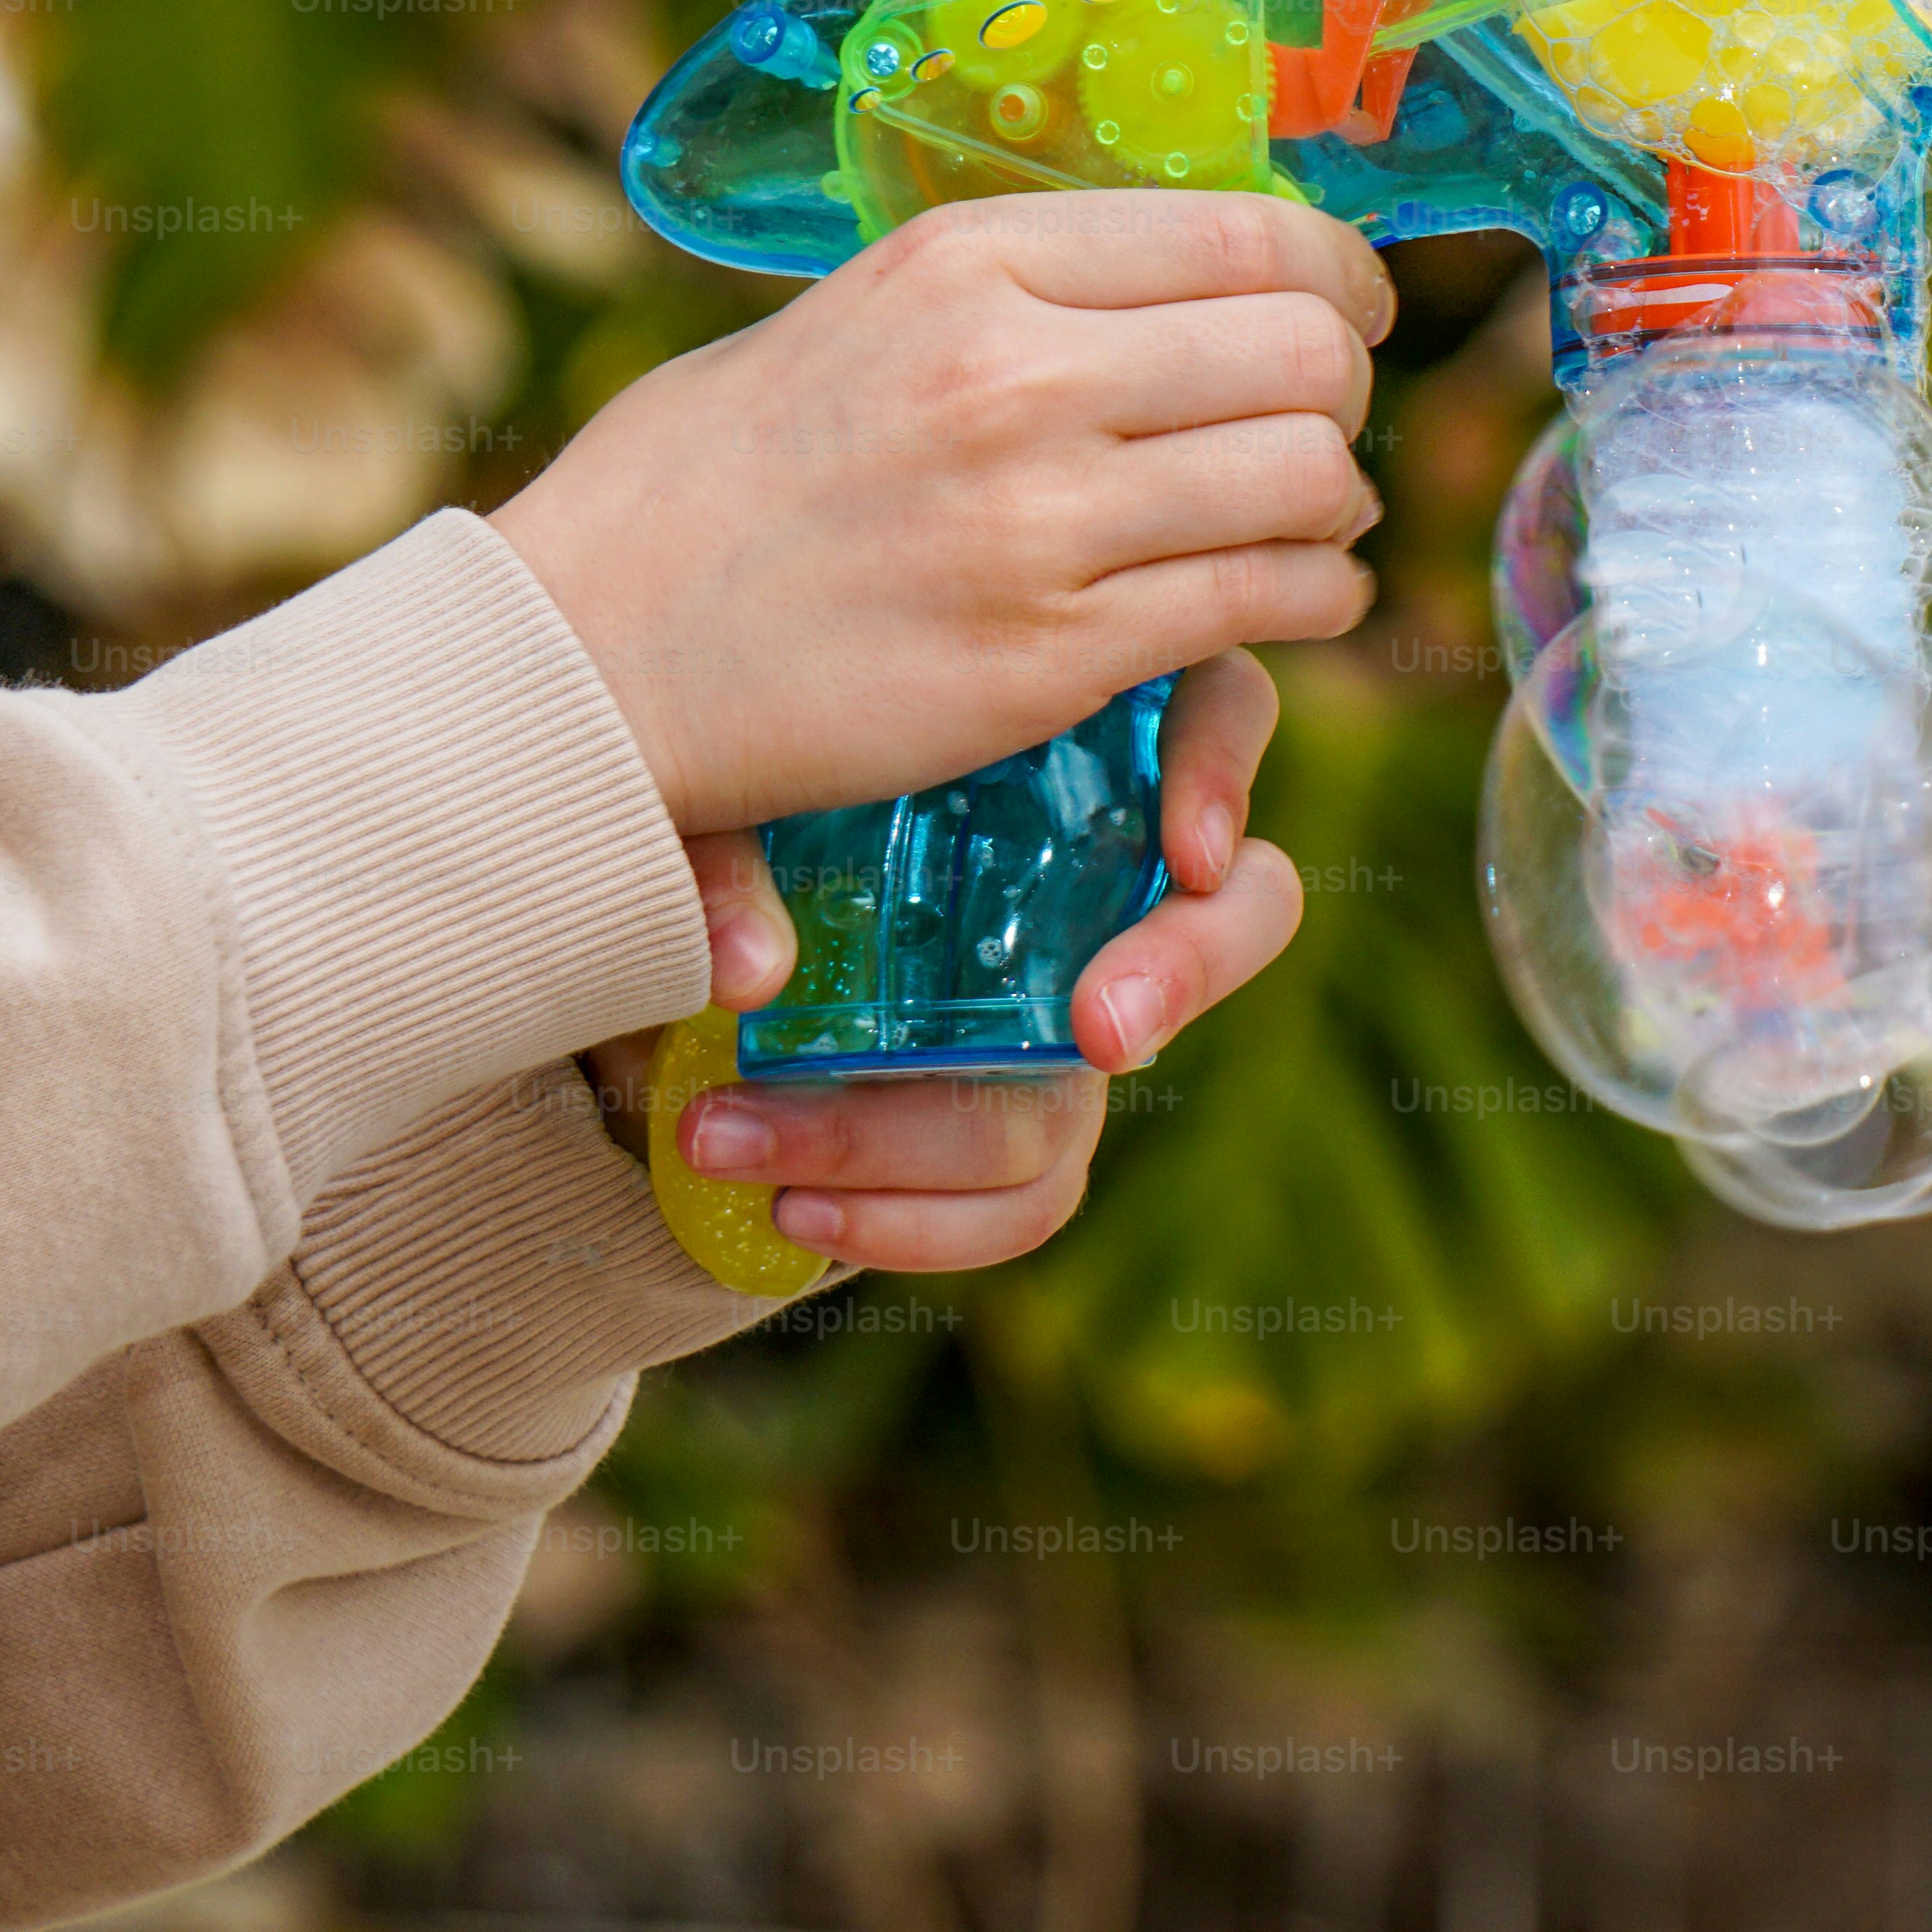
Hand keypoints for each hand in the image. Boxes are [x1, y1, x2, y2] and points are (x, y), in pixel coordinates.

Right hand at [491, 191, 1394, 831]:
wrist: (587, 651)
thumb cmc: (714, 480)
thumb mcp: (857, 313)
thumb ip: (1020, 291)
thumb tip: (1188, 277)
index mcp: (969, 262)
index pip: (1250, 238)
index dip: (1338, 281)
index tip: (1343, 315)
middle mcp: (1016, 373)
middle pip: (1305, 354)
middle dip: (1340, 396)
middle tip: (1315, 434)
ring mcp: (1039, 517)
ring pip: (1310, 479)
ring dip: (1335, 508)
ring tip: (1306, 525)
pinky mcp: (1055, 653)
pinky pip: (1269, 602)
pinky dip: (1316, 600)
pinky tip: (1290, 601)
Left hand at [583, 652, 1305, 1269]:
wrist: (683, 970)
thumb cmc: (730, 820)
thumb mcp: (708, 808)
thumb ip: (721, 853)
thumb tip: (748, 969)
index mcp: (1066, 746)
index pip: (1215, 708)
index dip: (1223, 767)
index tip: (1185, 851)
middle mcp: (1103, 880)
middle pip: (1248, 903)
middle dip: (1191, 967)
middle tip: (1104, 1028)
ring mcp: (1078, 1009)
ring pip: (1090, 1086)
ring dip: (917, 1134)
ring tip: (737, 1137)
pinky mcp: (1027, 1127)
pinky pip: (1032, 1197)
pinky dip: (922, 1223)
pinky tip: (797, 1207)